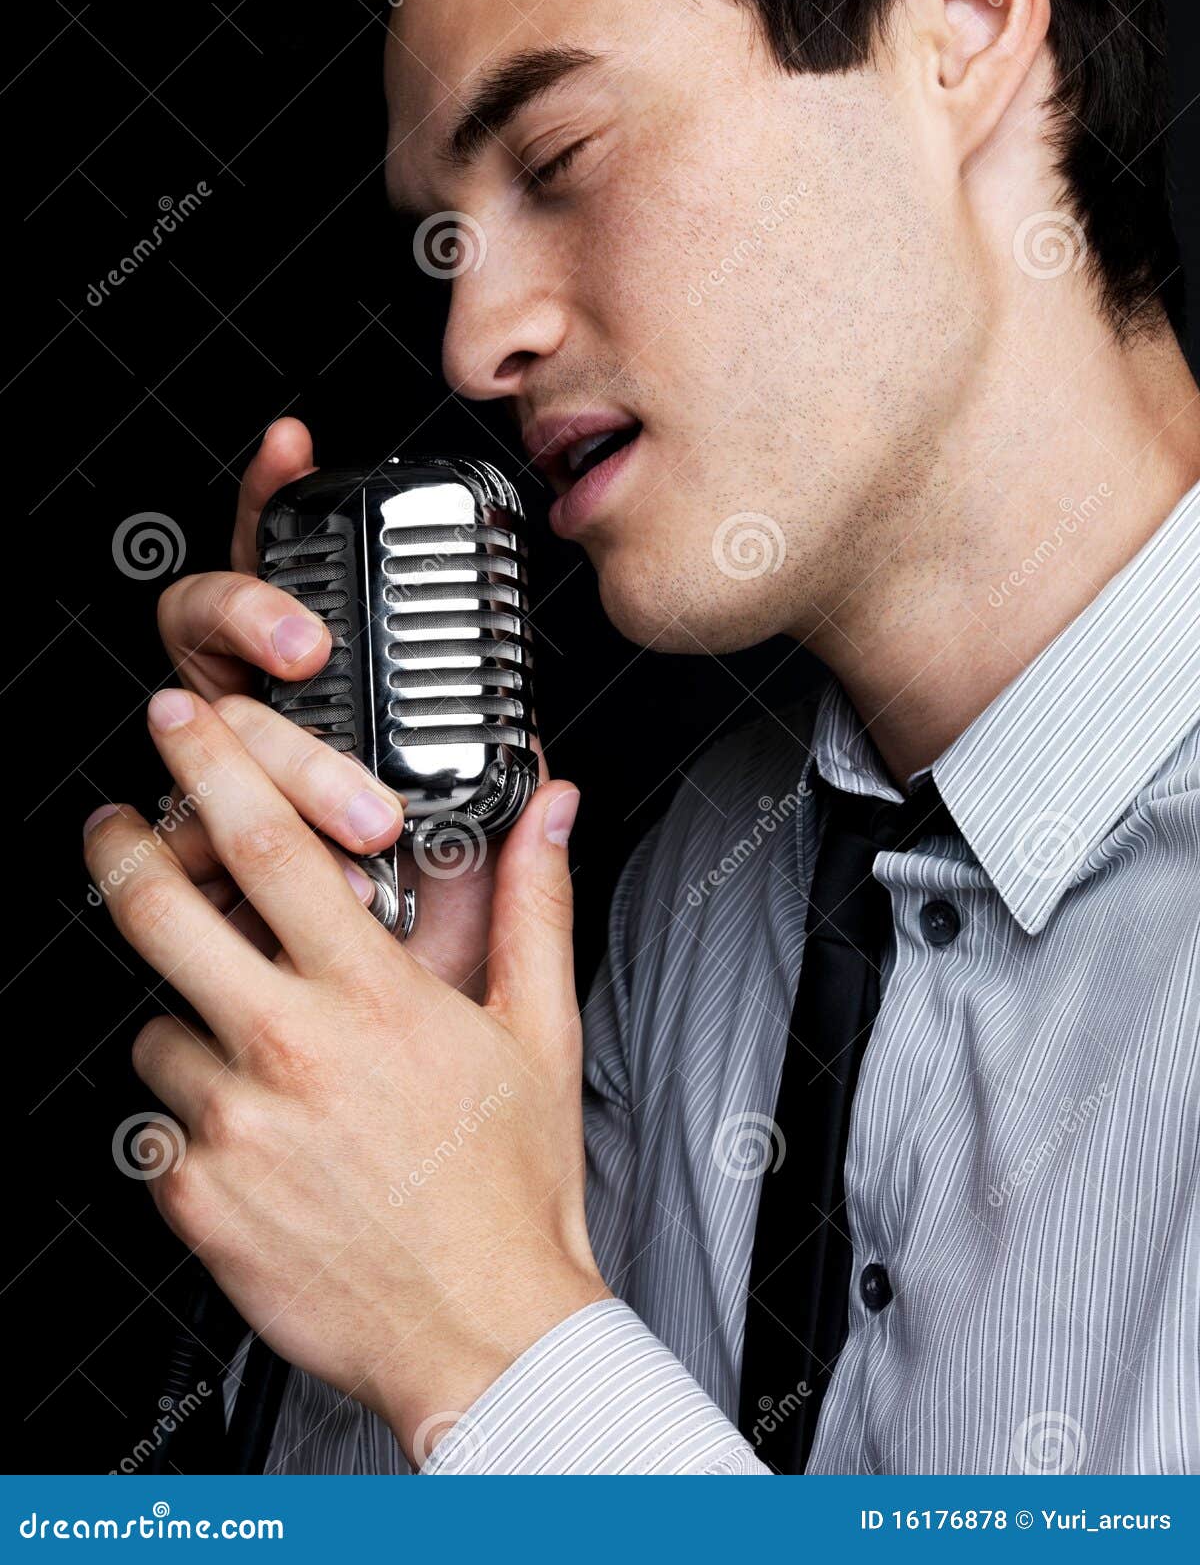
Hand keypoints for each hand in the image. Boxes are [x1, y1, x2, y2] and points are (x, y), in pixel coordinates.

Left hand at [85, 689, 605, 1464]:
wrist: (480, 1333)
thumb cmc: (510, 1191)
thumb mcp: (537, 1032)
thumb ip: (532, 902)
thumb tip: (552, 810)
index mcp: (372, 997)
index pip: (271, 845)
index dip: (215, 764)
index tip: (185, 722)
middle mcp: (290, 1051)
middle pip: (163, 912)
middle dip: (125, 847)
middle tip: (117, 824)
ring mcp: (233, 1126)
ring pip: (158, 1026)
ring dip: (190, 1019)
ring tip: (257, 1052)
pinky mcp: (196, 1196)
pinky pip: (160, 1122)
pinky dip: (194, 1114)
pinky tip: (260, 1135)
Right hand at [157, 416, 524, 998]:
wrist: (388, 1101)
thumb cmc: (434, 994)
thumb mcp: (493, 912)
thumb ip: (520, 848)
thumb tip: (554, 781)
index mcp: (329, 717)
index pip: (284, 584)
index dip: (272, 503)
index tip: (293, 443)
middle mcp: (257, 737)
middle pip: (215, 633)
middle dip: (257, 619)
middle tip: (313, 649)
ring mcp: (209, 798)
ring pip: (202, 728)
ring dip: (276, 752)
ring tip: (356, 804)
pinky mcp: (177, 867)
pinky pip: (172, 832)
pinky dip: (212, 843)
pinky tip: (289, 868)